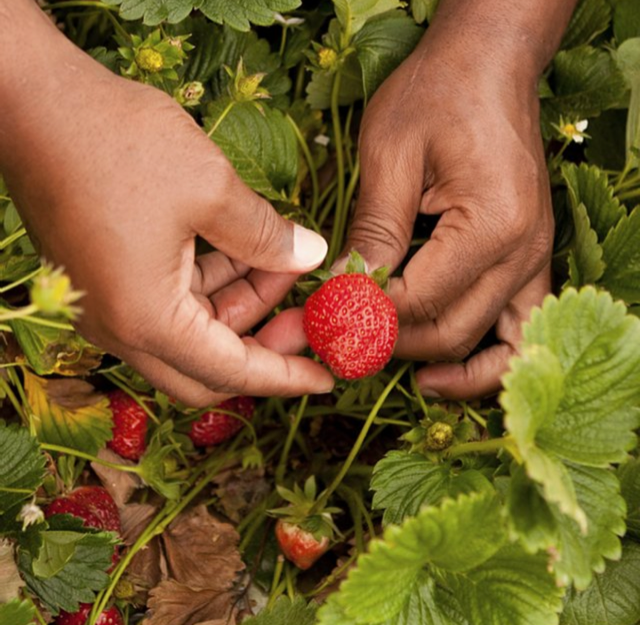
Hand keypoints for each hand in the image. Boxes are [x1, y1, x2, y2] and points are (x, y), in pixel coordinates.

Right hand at [0, 8, 333, 404]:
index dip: (285, 376)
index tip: (326, 377)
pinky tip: (247, 249)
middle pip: (207, 367)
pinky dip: (213, 283)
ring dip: (242, 303)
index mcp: (145, 319)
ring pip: (192, 331)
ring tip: (286, 262)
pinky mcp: (106, 278)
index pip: (231, 371)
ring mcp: (108, 304)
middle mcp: (120, 326)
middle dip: (263, 344)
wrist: (32, 99)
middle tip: (307, 317)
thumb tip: (311, 255)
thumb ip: (266, 235)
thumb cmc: (117, 142)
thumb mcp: (211, 189)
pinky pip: (170, 301)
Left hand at [341, 26, 555, 398]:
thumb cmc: (437, 94)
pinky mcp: (529, 261)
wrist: (488, 65)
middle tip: (339, 343)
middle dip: (389, 344)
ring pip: (491, 346)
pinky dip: (485, 358)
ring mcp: (534, 261)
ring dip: (443, 366)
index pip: (416, 301)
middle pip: (450, 332)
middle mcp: (523, 254)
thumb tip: (346, 292)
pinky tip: (444, 364)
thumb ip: (374, 231)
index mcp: (490, 226)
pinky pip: (517, 329)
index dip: (362, 318)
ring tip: (398, 372)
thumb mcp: (390, 154)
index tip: (319, 321)